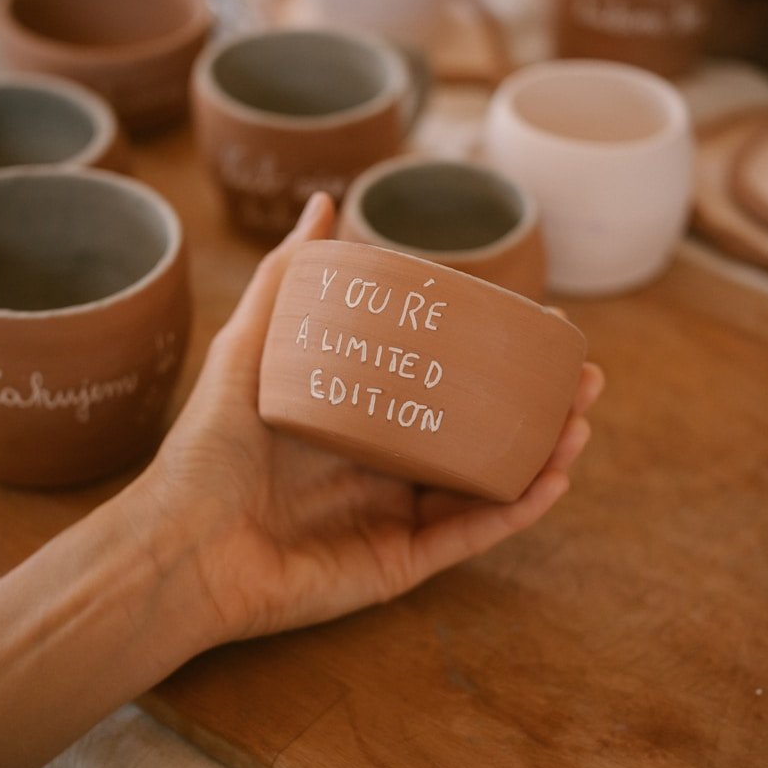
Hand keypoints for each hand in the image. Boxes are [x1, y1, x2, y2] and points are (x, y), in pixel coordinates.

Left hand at [137, 193, 603, 645]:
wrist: (182, 544)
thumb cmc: (208, 448)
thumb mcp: (251, 349)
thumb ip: (288, 281)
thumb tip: (325, 202)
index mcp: (359, 420)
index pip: (442, 386)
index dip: (494, 360)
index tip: (538, 326)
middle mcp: (385, 468)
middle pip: (481, 435)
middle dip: (539, 407)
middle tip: (584, 377)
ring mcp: (397, 517)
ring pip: (488, 484)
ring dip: (544, 455)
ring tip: (582, 419)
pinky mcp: (401, 564)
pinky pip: (471, 535)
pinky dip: (516, 509)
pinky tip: (554, 476)